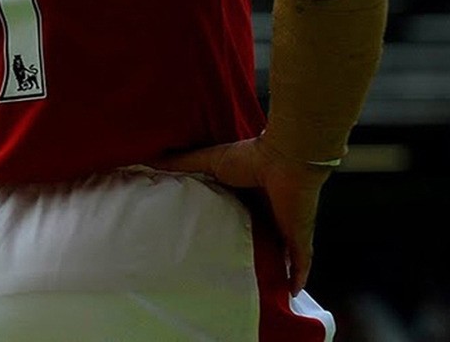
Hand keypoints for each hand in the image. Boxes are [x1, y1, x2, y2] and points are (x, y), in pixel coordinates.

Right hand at [155, 135, 331, 294]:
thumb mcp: (208, 161)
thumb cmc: (249, 158)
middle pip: (257, 237)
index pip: (237, 215)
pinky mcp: (298, 238)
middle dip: (247, 251)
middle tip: (225, 268)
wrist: (285, 159)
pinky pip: (300, 263)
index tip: (207, 241)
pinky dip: (297, 277)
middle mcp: (268, 213)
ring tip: (253, 285)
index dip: (225, 228)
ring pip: (278, 253)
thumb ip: (182, 164)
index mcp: (248, 195)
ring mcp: (285, 227)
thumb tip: (149, 164)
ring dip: (270, 267)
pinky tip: (289, 291)